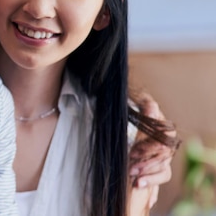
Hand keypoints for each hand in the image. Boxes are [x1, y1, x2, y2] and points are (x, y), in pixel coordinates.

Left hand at [128, 91, 177, 207]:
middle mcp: (166, 145)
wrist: (134, 120)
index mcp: (164, 130)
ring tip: (135, 181)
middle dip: (146, 164)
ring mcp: (163, 158)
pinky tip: (143, 192)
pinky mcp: (158, 168)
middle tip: (131, 169)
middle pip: (163, 158)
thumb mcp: (141, 105)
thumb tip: (150, 110)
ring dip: (149, 176)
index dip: (149, 147)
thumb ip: (147, 107)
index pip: (163, 142)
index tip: (134, 152)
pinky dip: (152, 186)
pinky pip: (160, 178)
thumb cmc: (138, 112)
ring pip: (163, 170)